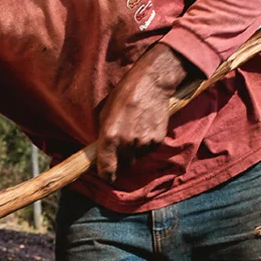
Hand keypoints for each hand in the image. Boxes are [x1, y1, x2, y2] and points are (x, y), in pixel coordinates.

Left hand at [96, 43, 192, 182]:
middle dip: (122, 158)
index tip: (107, 176)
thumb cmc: (124, 95)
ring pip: (137, 157)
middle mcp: (127, 143)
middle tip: (122, 143)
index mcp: (110, 137)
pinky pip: (148, 150)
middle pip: (124, 164)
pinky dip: (146, 144)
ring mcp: (143, 143)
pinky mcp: (157, 140)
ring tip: (135, 129)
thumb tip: (103, 152)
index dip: (106, 175)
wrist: (151, 84)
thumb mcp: (105, 114)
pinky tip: (144, 127)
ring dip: (135, 150)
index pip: (107, 169)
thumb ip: (104, 136)